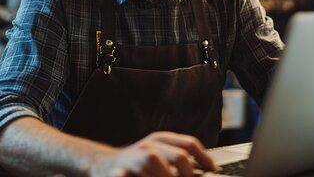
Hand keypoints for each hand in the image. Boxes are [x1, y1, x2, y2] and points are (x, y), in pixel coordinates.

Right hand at [90, 131, 216, 176]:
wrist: (101, 164)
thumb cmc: (136, 164)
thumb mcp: (159, 155)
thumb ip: (178, 161)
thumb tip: (207, 169)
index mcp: (161, 139)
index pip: (189, 144)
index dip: (205, 159)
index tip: (213, 170)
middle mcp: (149, 145)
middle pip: (179, 156)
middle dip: (187, 173)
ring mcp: (134, 157)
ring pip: (155, 162)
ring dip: (165, 175)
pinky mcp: (119, 171)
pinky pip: (127, 174)